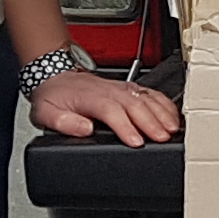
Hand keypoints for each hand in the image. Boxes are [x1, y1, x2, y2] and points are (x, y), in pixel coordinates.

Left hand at [29, 68, 178, 142]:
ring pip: (146, 97)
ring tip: (172, 129)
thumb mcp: (46, 113)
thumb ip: (64, 122)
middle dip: (151, 122)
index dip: (126, 127)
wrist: (56, 76)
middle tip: (162, 138)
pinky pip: (151, 93)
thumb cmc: (54, 97)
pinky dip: (164, 104)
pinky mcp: (129, 87)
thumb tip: (84, 129)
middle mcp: (109, 90)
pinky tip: (172, 115)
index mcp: (90, 98)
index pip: (112, 111)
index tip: (137, 142)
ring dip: (162, 113)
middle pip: (135, 104)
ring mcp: (121, 87)